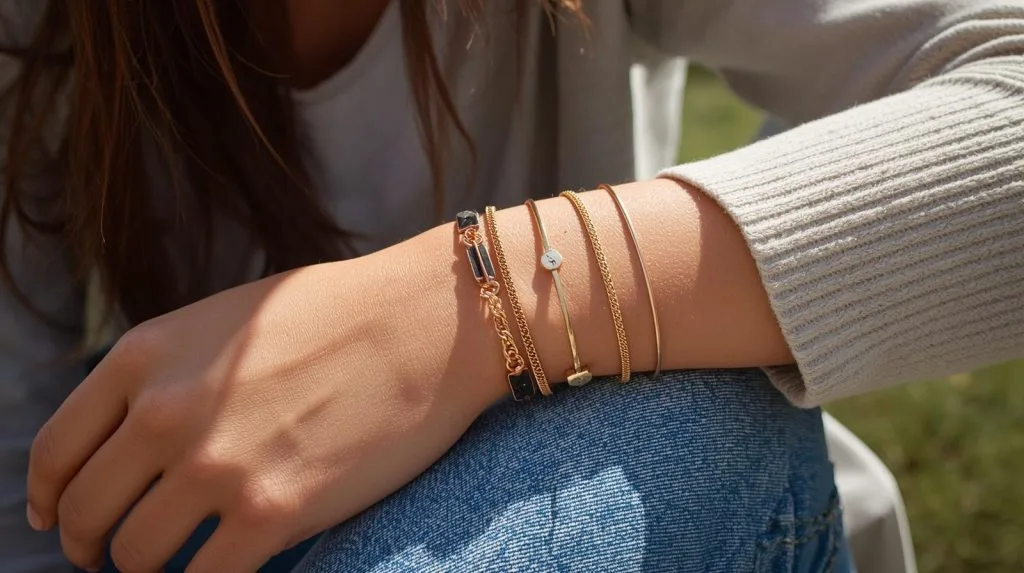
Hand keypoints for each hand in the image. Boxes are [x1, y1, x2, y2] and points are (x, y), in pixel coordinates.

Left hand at [26, 231, 500, 572]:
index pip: (56, 449)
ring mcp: (216, 467)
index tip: (57, 517)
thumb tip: (136, 439)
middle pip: (86, 511)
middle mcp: (167, 412)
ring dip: (147, 567)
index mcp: (147, 356)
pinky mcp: (272, 513)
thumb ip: (170, 373)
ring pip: (137, 556)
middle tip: (110, 556)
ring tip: (172, 561)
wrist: (425, 321)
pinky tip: (223, 565)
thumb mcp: (226, 319)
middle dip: (89, 545)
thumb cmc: (339, 313)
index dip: (48, 497)